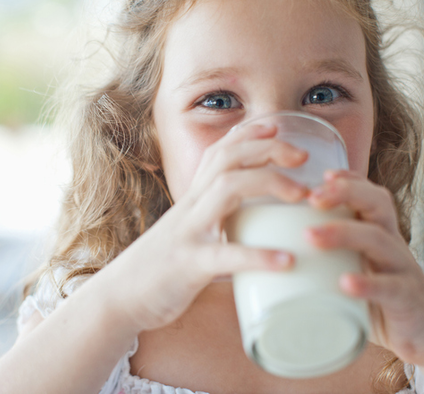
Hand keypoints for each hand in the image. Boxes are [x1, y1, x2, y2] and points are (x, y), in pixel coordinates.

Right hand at [100, 123, 307, 332]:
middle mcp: (190, 208)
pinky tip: (287, 261)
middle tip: (303, 156)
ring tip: (302, 195)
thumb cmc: (161, 269)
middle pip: (226, 159)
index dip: (248, 134)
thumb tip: (257, 233)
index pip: (218, 152)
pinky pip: (225, 255)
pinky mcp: (188, 265)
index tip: (277, 125)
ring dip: (268, 183)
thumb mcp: (189, 236)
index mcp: (192, 201)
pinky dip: (258, 256)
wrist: (120, 298)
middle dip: (266, 149)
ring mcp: (188, 233)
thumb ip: (217, 227)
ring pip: (226, 189)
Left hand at [305, 170, 423, 378]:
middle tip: (311, 198)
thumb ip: (328, 262)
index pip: (370, 196)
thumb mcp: (357, 273)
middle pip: (376, 204)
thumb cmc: (382, 303)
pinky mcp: (408, 300)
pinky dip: (367, 283)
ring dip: (343, 233)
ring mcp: (403, 270)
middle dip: (345, 193)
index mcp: (380, 235)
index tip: (322, 175)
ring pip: (378, 240)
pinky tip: (344, 283)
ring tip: (311, 235)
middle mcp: (393, 245)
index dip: (349, 180)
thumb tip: (274, 259)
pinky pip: (390, 287)